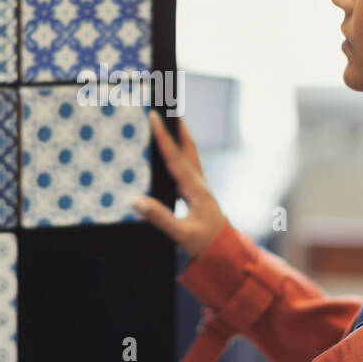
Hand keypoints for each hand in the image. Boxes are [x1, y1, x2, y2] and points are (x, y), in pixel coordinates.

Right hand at [131, 109, 226, 258]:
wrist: (226, 253)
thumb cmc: (206, 243)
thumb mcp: (181, 233)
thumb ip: (159, 217)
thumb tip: (136, 201)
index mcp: (195, 189)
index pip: (175, 157)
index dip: (163, 137)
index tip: (154, 117)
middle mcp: (199, 184)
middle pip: (188, 148)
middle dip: (178, 128)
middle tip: (169, 108)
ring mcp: (200, 188)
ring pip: (189, 156)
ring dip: (180, 138)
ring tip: (171, 123)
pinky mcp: (197, 194)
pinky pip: (187, 167)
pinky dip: (179, 154)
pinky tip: (171, 155)